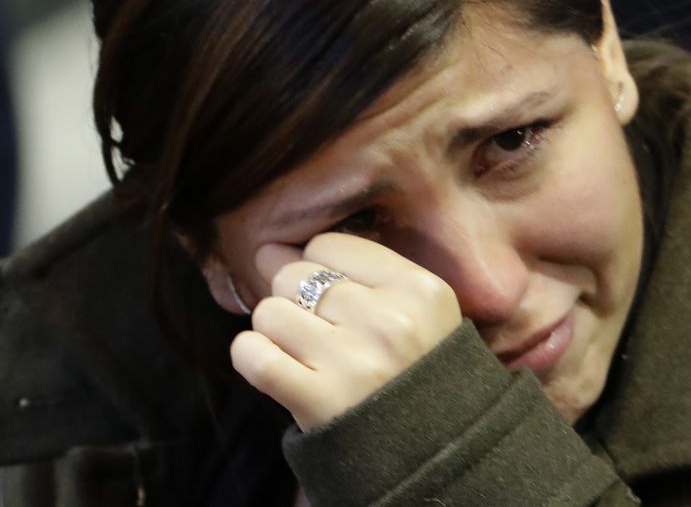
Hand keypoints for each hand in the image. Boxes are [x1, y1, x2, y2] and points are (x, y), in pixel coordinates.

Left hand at [230, 233, 461, 430]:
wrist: (433, 450)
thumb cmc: (418, 369)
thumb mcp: (417, 309)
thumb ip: (351, 269)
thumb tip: (269, 247)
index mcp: (420, 289)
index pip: (327, 246)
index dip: (321, 269)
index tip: (336, 298)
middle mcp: (389, 321)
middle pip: (293, 276)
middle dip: (296, 300)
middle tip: (321, 331)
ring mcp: (353, 362)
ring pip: (269, 312)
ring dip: (276, 332)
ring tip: (306, 354)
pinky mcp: (320, 401)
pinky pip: (253, 355)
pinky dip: (252, 357)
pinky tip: (277, 367)